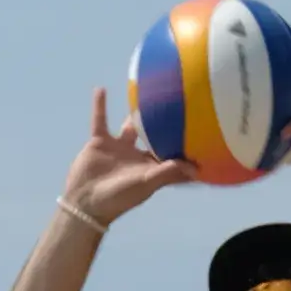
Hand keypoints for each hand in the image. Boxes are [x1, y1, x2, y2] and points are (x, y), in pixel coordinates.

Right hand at [58, 85, 192, 227]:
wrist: (85, 201)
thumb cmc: (119, 197)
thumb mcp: (146, 184)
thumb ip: (167, 173)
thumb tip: (193, 167)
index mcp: (150, 167)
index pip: (173, 155)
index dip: (187, 147)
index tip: (205, 134)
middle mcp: (137, 155)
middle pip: (155, 135)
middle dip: (165, 124)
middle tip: (181, 104)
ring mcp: (118, 147)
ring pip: (130, 125)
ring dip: (136, 112)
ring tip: (148, 92)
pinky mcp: (99, 141)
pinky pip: (100, 119)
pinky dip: (99, 105)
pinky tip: (101, 89)